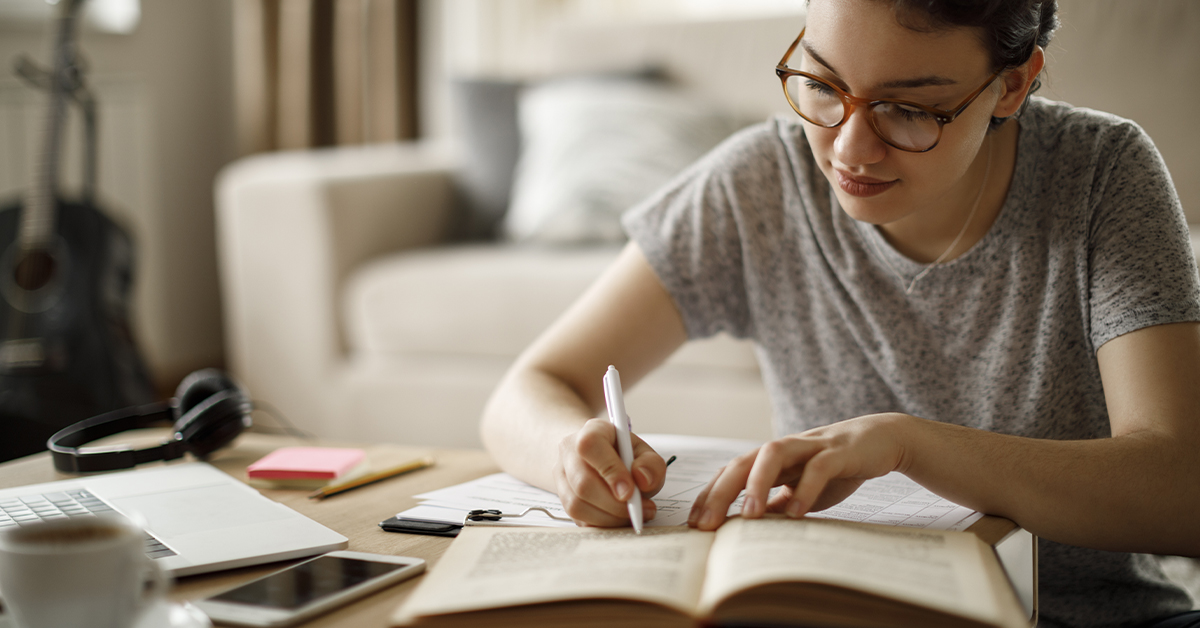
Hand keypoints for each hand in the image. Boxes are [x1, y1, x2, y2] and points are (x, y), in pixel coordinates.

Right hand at [554, 418, 667, 526]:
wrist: (601, 460)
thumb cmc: (623, 455)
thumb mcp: (644, 453)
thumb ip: (650, 464)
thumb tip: (642, 480)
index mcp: (591, 431)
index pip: (590, 446)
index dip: (610, 471)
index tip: (629, 492)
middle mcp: (569, 451)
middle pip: (583, 482)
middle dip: (614, 504)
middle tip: (638, 508)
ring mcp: (562, 476)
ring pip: (577, 504)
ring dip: (609, 517)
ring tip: (632, 514)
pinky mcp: (562, 499)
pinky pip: (578, 518)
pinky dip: (602, 523)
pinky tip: (618, 518)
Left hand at [688, 413, 911, 530]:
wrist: (880, 440)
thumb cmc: (836, 468)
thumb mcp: (800, 491)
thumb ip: (776, 506)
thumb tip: (748, 531)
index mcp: (770, 460)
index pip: (730, 475)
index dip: (709, 496)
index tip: (693, 525)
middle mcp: (783, 449)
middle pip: (742, 463)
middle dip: (720, 493)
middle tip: (707, 525)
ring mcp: (809, 446)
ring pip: (773, 455)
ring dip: (757, 484)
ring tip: (749, 517)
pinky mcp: (838, 451)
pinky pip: (818, 467)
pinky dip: (805, 488)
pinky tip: (797, 513)